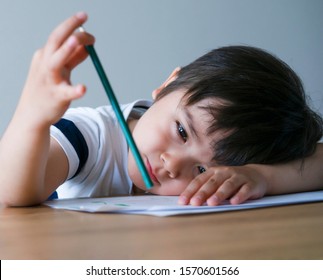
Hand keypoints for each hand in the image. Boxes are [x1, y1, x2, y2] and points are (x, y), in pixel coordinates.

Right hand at [17, 12, 94, 127]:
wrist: (32, 115)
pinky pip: (66, 92)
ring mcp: (49, 81)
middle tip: (83, 15)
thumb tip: (86, 45)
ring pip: (55, 62)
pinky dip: (74, 90)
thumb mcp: (60, 70)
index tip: (90, 31)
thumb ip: (73, 58)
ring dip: (65, 51)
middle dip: (69, 26)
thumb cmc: (47, 90)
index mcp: (46, 56)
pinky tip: (82, 89)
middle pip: (56, 41)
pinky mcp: (56, 97)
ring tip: (75, 41)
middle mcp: (45, 65)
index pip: (61, 38)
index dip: (76, 30)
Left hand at [178, 165, 268, 205]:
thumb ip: (206, 190)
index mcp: (213, 172)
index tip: (182, 201)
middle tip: (194, 203)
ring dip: (219, 194)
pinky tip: (234, 202)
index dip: (190, 191)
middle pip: (212, 183)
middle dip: (202, 193)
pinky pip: (245, 190)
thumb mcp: (217, 183)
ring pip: (228, 185)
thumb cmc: (230, 182)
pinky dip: (239, 196)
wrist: (256, 176)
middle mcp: (225, 172)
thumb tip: (188, 202)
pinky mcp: (251, 184)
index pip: (199, 181)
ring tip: (211, 203)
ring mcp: (238, 177)